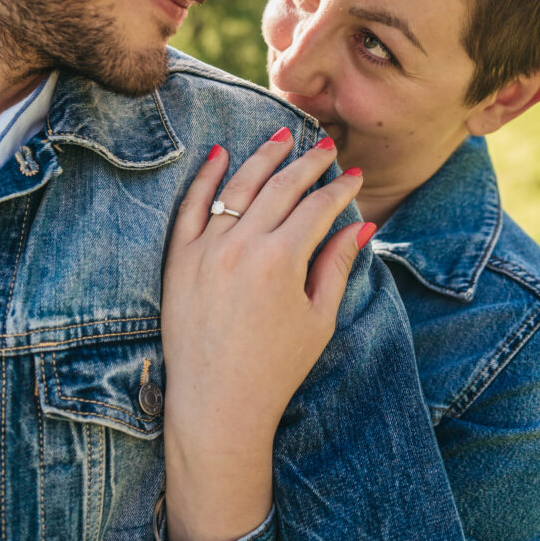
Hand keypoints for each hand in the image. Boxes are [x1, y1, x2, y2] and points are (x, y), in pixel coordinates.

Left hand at [162, 126, 373, 540]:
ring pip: (238, 185)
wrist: (216, 404)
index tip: (354, 176)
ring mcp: (206, 249)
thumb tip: (361, 226)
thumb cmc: (276, 368)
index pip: (318, 207)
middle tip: (326, 147)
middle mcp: (243, 245)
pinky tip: (219, 153)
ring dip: (263, 157)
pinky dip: (205, 176)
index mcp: (283, 261)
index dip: (340, 188)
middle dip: (308, 162)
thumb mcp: (318, 319)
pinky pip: (192, 206)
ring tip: (283, 136)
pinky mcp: (179, 258)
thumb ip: (337, 266)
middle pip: (281, 186)